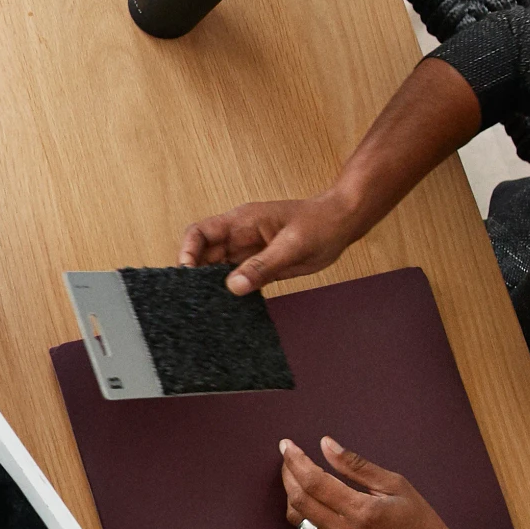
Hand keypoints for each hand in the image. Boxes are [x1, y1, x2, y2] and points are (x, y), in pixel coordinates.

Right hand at [180, 192, 358, 294]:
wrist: (342, 223)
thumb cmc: (320, 224)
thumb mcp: (293, 246)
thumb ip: (262, 266)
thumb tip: (233, 286)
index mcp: (240, 222)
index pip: (200, 233)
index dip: (188, 251)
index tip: (187, 273)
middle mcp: (238, 237)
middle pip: (203, 255)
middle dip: (196, 275)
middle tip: (195, 298)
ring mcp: (247, 252)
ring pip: (217, 270)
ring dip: (211, 286)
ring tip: (209, 306)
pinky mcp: (257, 266)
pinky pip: (236, 280)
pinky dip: (230, 292)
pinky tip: (230, 306)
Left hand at [279, 437, 480, 528]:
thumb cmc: (419, 521)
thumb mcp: (395, 485)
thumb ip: (356, 465)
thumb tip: (325, 444)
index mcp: (362, 511)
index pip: (314, 481)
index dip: (296, 461)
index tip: (287, 445)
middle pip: (299, 499)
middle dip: (288, 474)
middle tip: (288, 457)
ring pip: (298, 518)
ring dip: (291, 494)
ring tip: (295, 475)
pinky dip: (304, 512)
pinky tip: (311, 498)